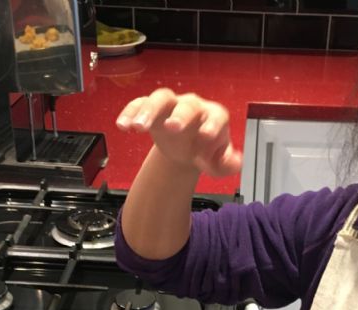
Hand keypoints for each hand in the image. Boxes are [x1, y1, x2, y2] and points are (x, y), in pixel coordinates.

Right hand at [115, 88, 241, 177]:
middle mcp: (192, 106)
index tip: (206, 137)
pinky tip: (122, 126)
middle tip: (172, 128)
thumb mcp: (216, 162)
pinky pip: (139, 104)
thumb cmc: (205, 151)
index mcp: (212, 117)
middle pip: (187, 105)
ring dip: (148, 111)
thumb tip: (234, 163)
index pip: (216, 116)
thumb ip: (226, 164)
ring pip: (160, 99)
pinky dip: (130, 112)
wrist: (186, 148)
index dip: (212, 125)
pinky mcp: (150, 108)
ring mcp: (170, 105)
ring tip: (137, 127)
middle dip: (180, 116)